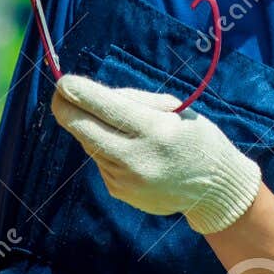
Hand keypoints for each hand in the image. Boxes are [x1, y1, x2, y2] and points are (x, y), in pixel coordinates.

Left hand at [50, 73, 261, 234]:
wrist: (213, 189)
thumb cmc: (195, 138)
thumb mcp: (174, 109)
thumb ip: (133, 100)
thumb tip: (90, 95)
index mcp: (155, 130)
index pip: (105, 108)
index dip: (79, 92)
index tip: (63, 80)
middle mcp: (137, 158)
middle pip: (84, 129)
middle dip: (66, 108)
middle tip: (61, 93)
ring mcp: (126, 180)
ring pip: (90, 144)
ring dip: (91, 128)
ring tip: (116, 124)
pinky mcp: (119, 192)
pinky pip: (100, 161)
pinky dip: (105, 149)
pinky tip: (128, 149)